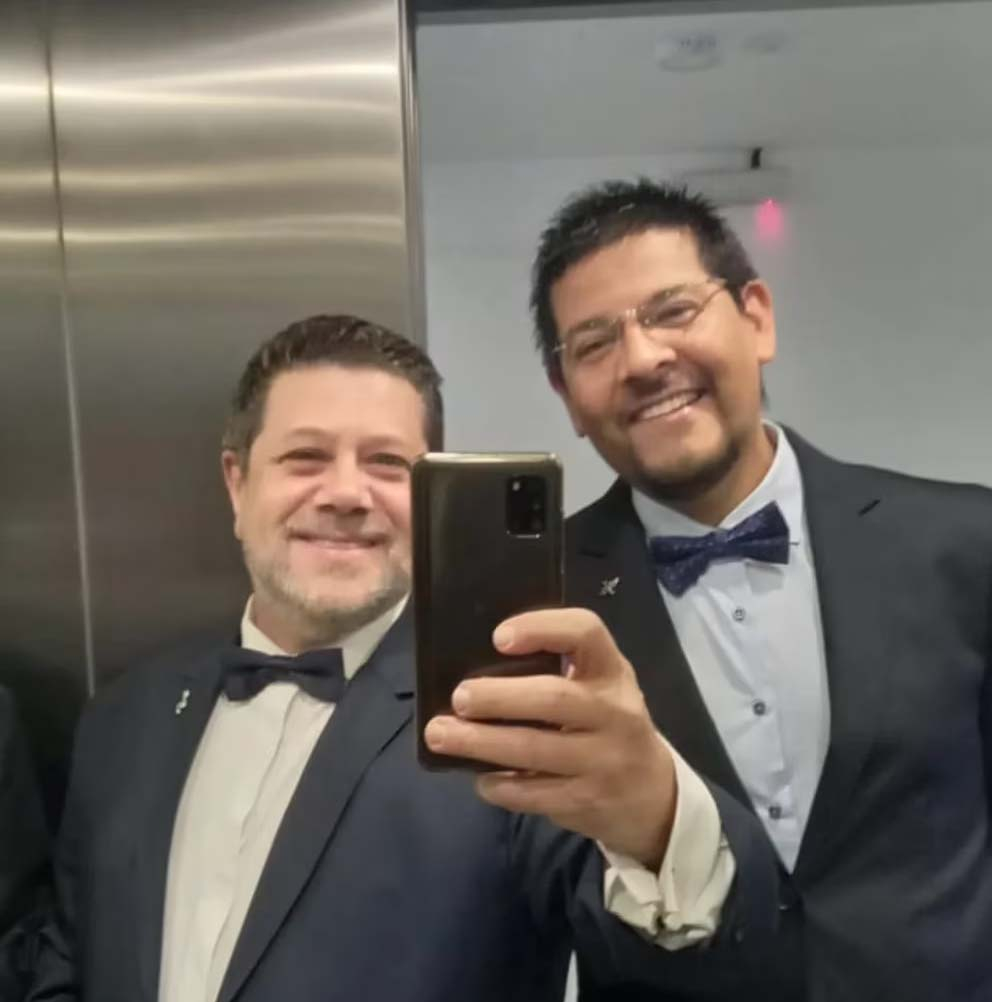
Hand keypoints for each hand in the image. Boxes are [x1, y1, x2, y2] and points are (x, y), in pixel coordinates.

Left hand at [423, 608, 676, 867]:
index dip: (541, 628)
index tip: (499, 637)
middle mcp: (614, 711)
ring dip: (482, 743)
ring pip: (537, 750)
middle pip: (554, 698)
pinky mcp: (588, 801)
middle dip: (499, 697)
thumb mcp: (599, 686)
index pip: (586, 633)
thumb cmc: (607, 723)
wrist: (653, 794)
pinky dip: (501, 786)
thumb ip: (556, 670)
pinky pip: (535, 794)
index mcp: (611, 670)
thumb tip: (476, 663)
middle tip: (459, 697)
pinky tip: (480, 778)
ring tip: (440, 735)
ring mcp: (603, 760)